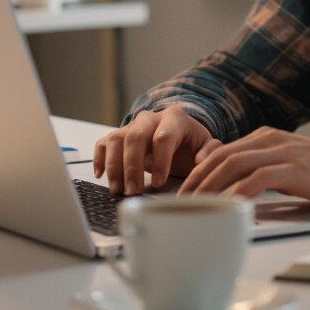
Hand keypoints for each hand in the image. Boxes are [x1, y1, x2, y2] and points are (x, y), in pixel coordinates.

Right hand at [93, 107, 222, 195]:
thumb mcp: (206, 145)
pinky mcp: (119, 136)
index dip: (160, 161)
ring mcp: (132, 126)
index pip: (163, 137)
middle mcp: (150, 118)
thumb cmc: (191, 143)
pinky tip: (100, 175)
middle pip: (135, 136)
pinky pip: (103, 142)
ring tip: (117, 190)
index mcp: (174, 118)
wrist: (179, 134)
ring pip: (116, 139)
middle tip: (133, 190)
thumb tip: (200, 160)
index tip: (159, 184)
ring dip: (114, 166)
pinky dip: (99, 158)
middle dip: (132, 166)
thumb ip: (210, 151)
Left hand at [178, 126, 309, 206]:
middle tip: (181, 203)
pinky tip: (227, 207)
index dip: (199, 172)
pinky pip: (256, 179)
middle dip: (196, 180)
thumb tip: (234, 185)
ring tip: (196, 207)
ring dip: (210, 187)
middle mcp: (269, 140)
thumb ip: (263, 168)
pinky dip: (237, 192)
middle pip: (221, 157)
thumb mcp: (289, 164)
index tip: (185, 192)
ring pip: (233, 165)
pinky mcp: (293, 168)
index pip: (222, 152)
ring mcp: (281, 152)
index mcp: (266, 137)